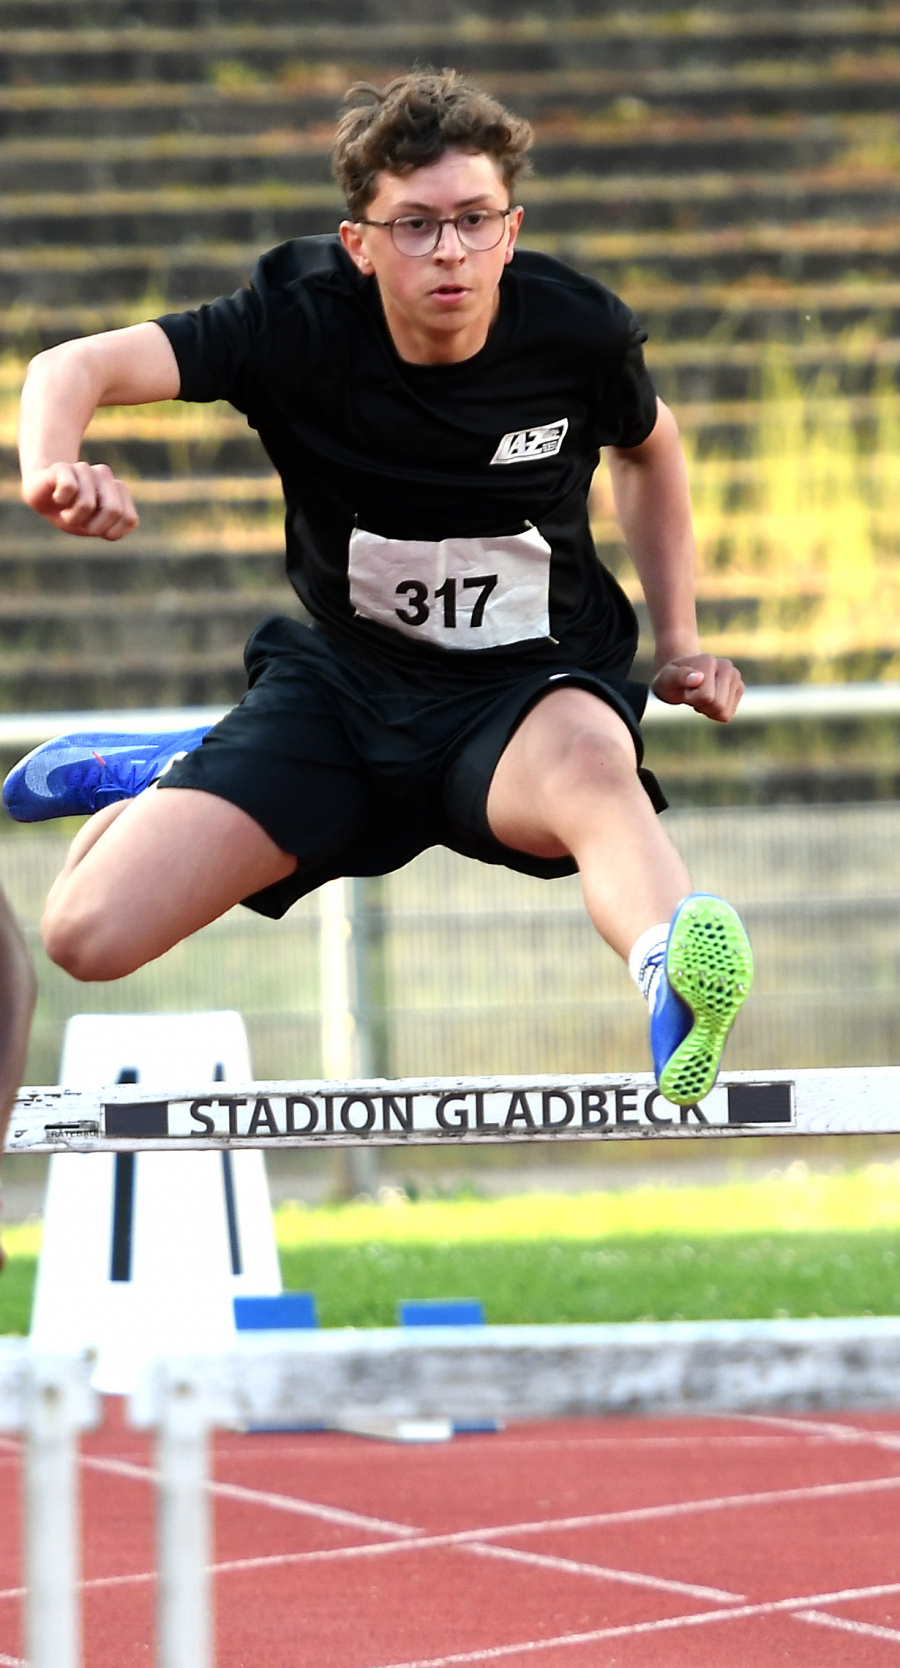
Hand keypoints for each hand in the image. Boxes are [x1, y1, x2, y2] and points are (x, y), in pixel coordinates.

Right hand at [22, 461, 137, 539]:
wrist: (40, 495)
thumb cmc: (70, 513)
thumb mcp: (92, 526)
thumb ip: (112, 525)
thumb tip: (112, 511)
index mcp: (118, 491)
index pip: (129, 520)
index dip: (109, 531)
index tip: (95, 527)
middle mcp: (104, 476)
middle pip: (113, 510)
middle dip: (93, 526)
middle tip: (79, 521)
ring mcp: (85, 469)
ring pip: (86, 504)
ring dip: (72, 516)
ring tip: (65, 508)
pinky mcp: (63, 466)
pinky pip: (69, 488)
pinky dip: (61, 499)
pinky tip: (56, 496)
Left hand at [651, 653, 743, 722]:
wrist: (678, 676)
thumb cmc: (669, 679)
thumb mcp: (666, 679)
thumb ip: (679, 677)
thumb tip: (699, 678)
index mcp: (708, 661)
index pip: (706, 696)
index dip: (691, 698)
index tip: (684, 690)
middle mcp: (726, 666)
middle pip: (718, 706)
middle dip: (702, 706)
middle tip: (691, 695)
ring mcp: (735, 677)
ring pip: (724, 712)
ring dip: (708, 709)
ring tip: (699, 696)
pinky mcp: (739, 688)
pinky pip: (728, 714)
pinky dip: (715, 713)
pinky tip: (707, 700)